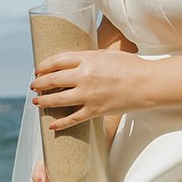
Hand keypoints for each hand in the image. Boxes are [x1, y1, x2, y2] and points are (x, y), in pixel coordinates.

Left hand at [31, 48, 149, 128]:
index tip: (38, 70)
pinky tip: (52, 126)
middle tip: (34, 86)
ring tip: (37, 102)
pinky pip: (73, 119)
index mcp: (87, 59)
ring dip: (44, 101)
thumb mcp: (107, 55)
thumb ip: (89, 58)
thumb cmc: (131, 67)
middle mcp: (84, 77)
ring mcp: (88, 95)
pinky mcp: (95, 110)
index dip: (44, 66)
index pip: (57, 61)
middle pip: (53, 80)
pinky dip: (61, 124)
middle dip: (40, 84)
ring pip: (58, 100)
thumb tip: (74, 61)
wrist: (147, 84)